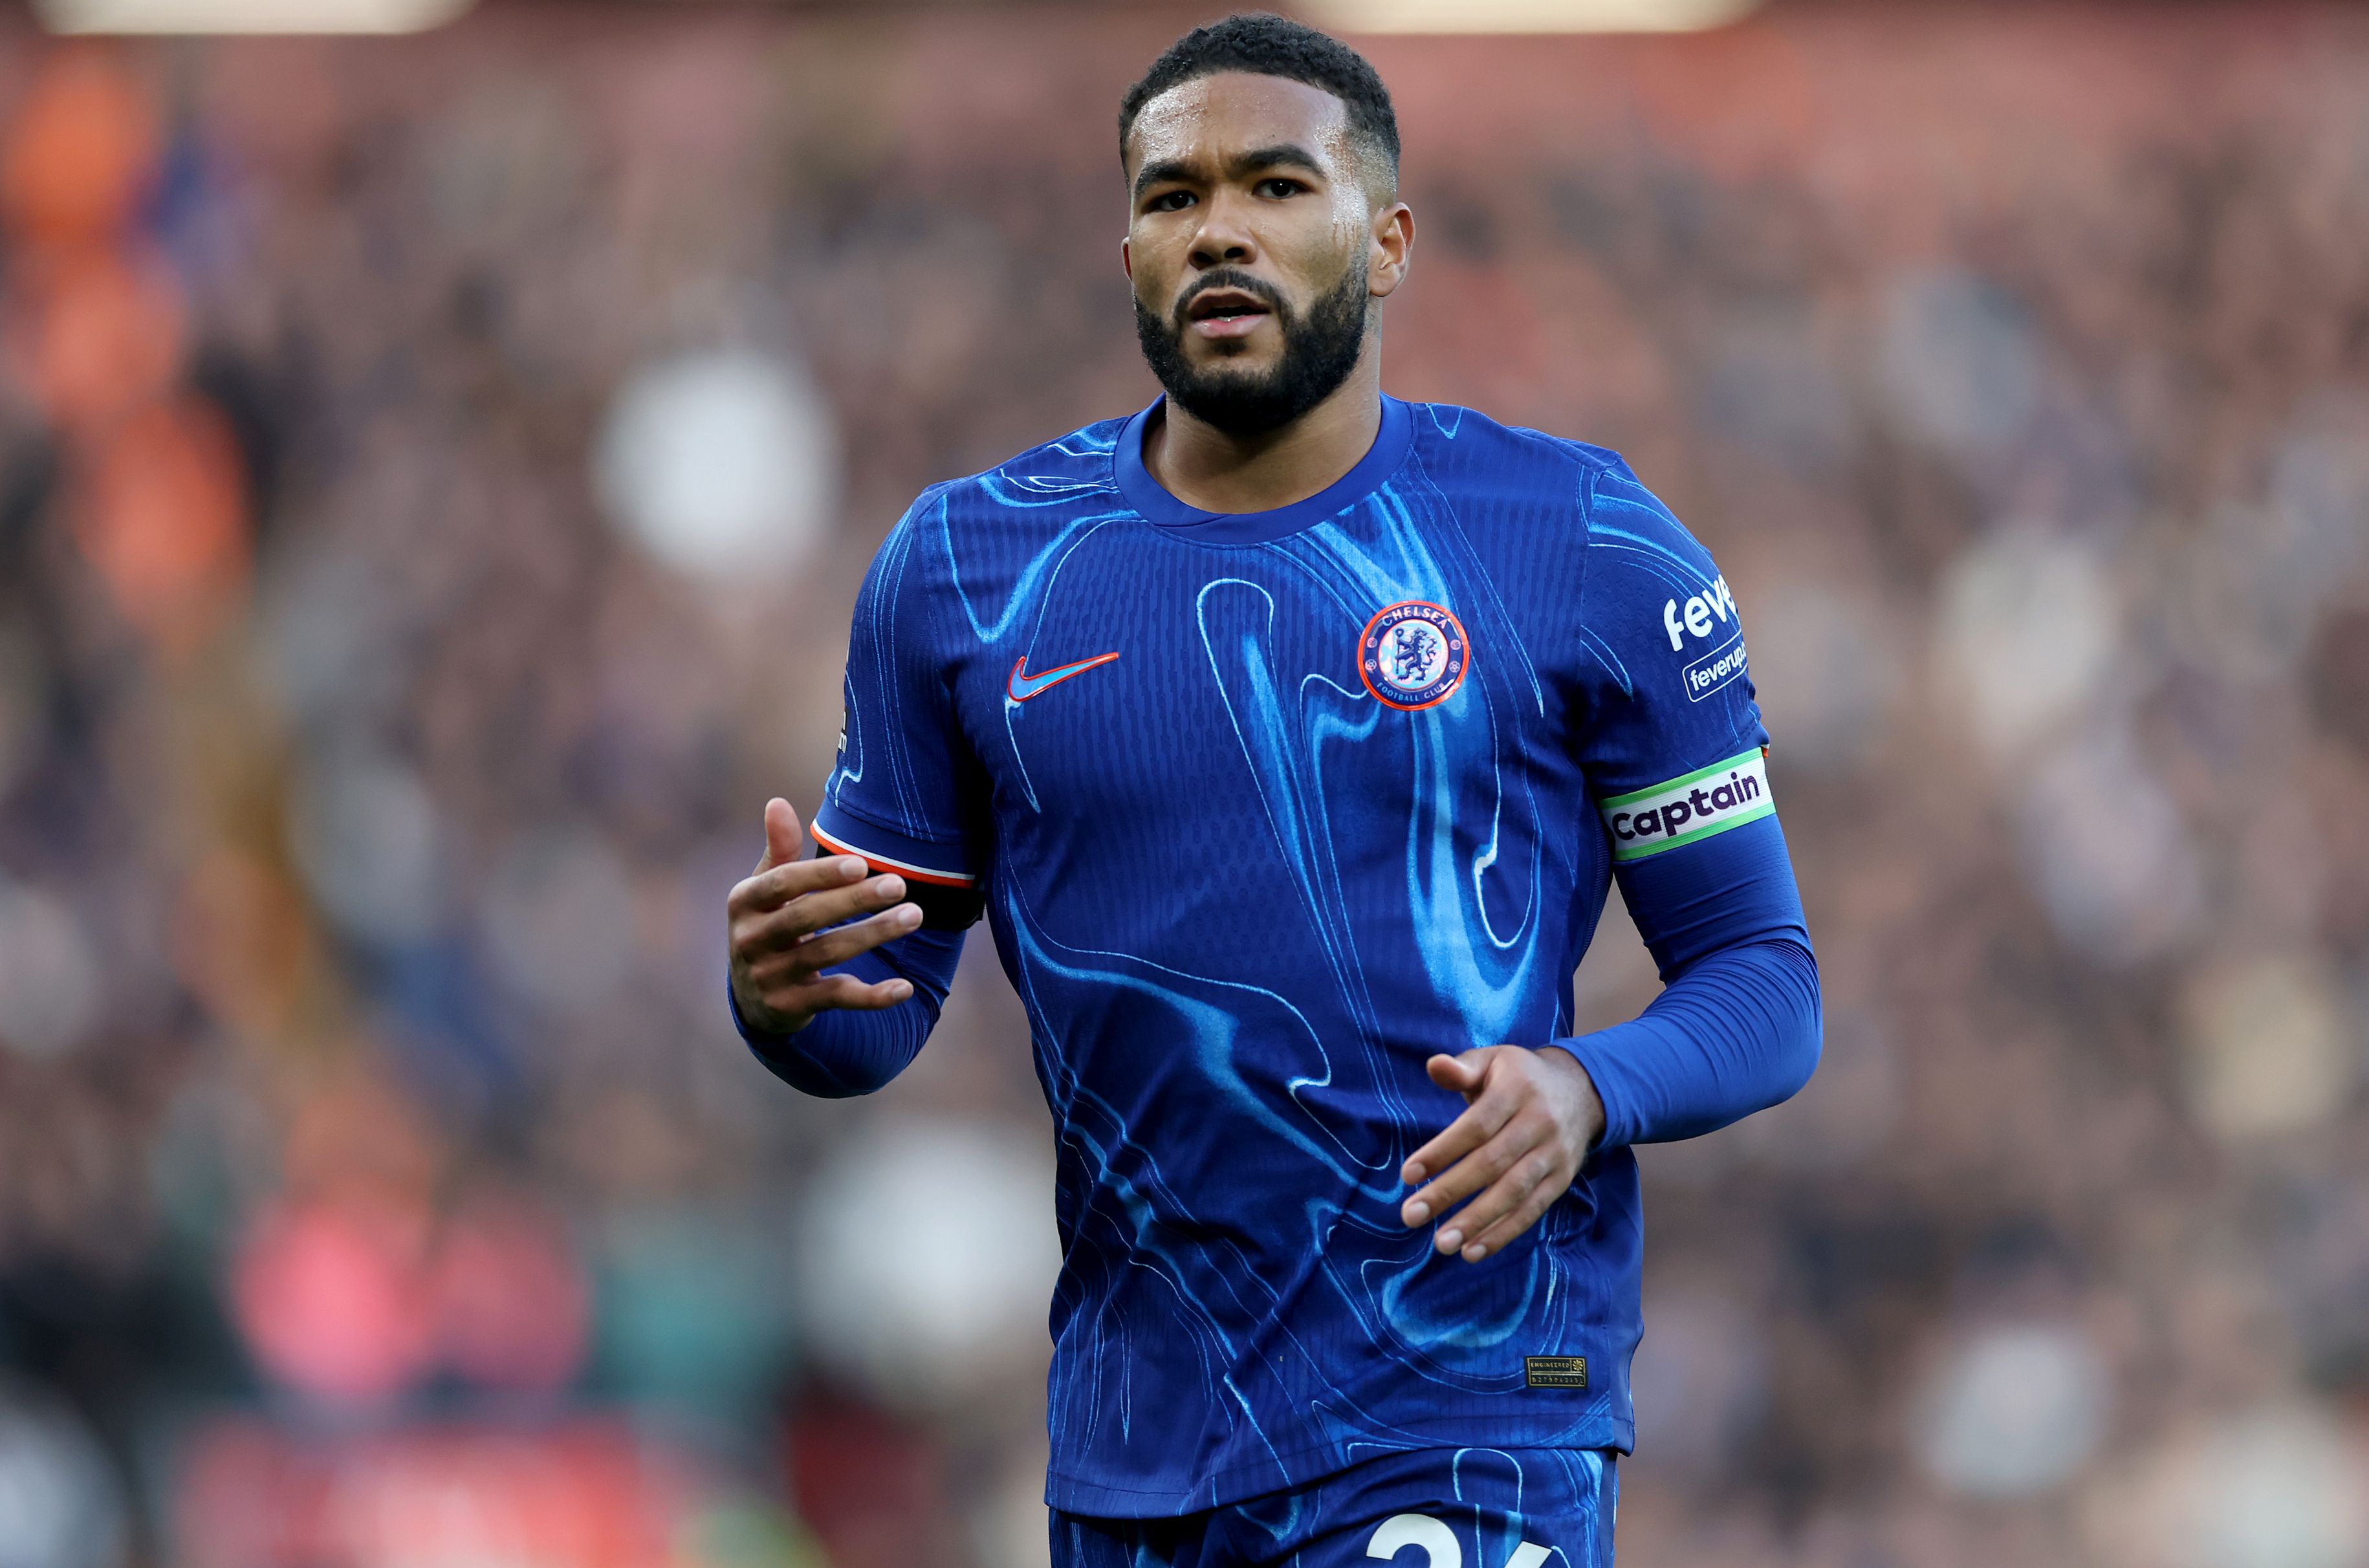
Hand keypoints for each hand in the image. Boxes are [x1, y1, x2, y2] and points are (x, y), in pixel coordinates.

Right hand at [727, 798, 923, 1034]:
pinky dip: (872, 997)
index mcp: (743, 903)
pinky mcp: (790, 1008)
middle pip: (805, 917)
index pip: (780, 884)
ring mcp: (769, 977)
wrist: (751, 997)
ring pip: (826, 954)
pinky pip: (836, 999)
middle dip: (854, 901)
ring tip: (914, 916)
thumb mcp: (764, 890)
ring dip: (873, 935)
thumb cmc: (768, 924)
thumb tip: (777, 803)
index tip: (862, 863)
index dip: (819, 875)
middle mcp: (750, 941)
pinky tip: (906, 987)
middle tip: (900, 885)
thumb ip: (778, 851)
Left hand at [1399, 1046, 1604, 1262]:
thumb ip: (1461, 1068)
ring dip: (1477, 1221)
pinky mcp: (1562, 1180)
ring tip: (1442, 1244)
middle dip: (1450, 1192)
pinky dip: (1503, 1233)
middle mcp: (1540, 1122)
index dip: (1442, 1151)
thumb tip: (1435, 1065)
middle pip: (1492, 1163)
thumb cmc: (1518, 1077)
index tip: (1407, 1176)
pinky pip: (1532, 1210)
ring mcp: (1554, 1155)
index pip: (1476, 1126)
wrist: (1582, 1091)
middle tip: (1411, 1216)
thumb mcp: (1492, 1061)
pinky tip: (1473, 1251)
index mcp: (1517, 1090)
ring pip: (1514, 1192)